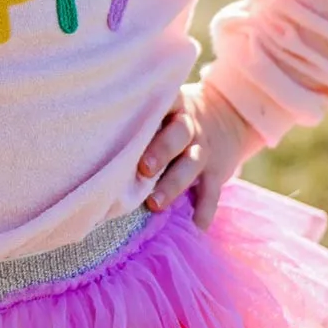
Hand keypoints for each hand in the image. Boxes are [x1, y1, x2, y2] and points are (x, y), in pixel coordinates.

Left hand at [136, 78, 267, 231]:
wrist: (228, 118)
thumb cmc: (174, 118)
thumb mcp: (165, 106)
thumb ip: (141, 118)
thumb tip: (99, 132)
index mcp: (172, 106)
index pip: (164, 101)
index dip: (150, 109)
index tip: (130, 121)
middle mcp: (189, 126)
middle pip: (179, 134)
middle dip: (161, 151)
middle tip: (143, 169)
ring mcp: (203, 149)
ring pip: (192, 163)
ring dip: (173, 184)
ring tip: (154, 204)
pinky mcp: (216, 172)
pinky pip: (212, 191)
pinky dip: (204, 210)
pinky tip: (195, 226)